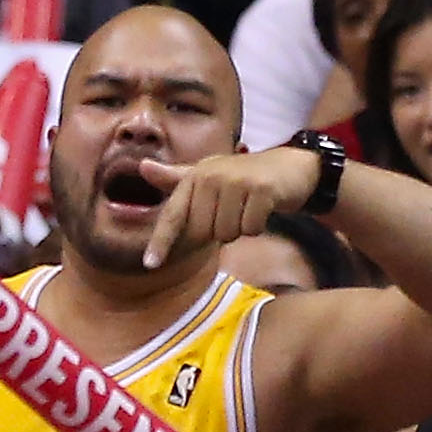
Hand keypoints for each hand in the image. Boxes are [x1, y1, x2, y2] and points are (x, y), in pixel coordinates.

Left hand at [132, 145, 322, 268]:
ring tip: (247, 208)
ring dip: (239, 228)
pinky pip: (251, 229)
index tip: (150, 264)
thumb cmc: (242, 177)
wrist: (289, 168)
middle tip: (231, 212)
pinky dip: (257, 225)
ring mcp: (236, 181)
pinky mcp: (261, 189)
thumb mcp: (207, 175)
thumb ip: (176, 178)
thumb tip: (142, 167)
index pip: (173, 215)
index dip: (161, 241)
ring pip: (227, 233)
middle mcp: (211, 176)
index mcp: (194, 176)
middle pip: (202, 232)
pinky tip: (262, 208)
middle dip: (217, 231)